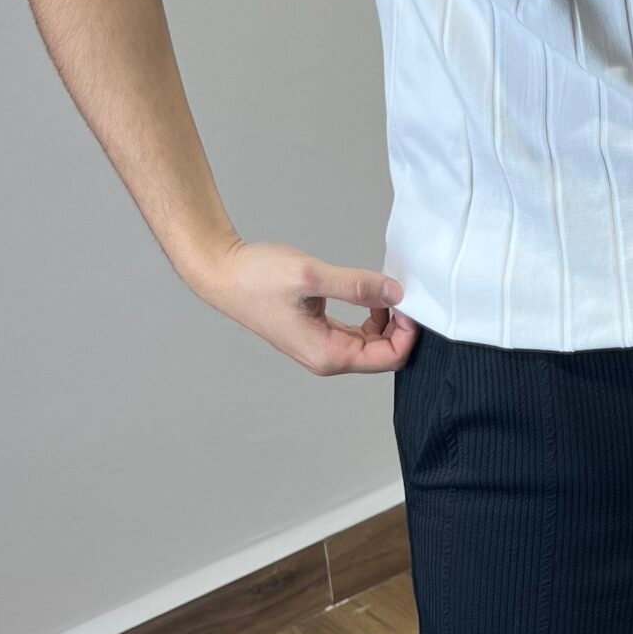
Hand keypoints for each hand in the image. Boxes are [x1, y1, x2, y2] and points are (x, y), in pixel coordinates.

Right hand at [190, 238, 418, 372]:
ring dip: (386, 320)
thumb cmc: (257, 278)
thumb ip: (357, 285)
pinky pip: (356, 334)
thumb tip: (395, 292)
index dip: (408, 331)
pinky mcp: (318, 334)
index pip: (390, 358)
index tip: (408, 300)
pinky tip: (368, 293)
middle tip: (400, 291)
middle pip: (384, 354)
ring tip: (383, 289)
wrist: (224, 275)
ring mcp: (322, 348)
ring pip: (371, 344)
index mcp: (328, 355)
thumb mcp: (312, 276)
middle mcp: (327, 358)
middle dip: (400, 326)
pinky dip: (370, 316)